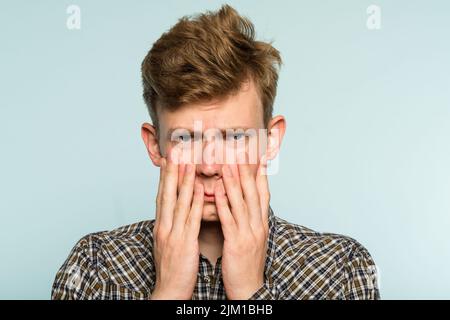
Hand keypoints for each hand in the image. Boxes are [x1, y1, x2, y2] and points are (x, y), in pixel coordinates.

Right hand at [150, 151, 203, 299]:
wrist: (169, 289)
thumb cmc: (172, 266)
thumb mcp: (168, 241)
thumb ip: (172, 224)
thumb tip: (176, 210)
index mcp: (161, 225)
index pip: (162, 195)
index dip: (165, 176)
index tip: (168, 159)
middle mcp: (164, 226)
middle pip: (167, 194)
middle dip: (171, 172)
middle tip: (175, 152)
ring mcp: (172, 234)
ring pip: (179, 203)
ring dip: (184, 182)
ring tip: (188, 163)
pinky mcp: (183, 243)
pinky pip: (190, 219)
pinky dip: (195, 202)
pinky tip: (201, 189)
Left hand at [214, 161, 269, 299]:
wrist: (249, 287)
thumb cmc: (247, 261)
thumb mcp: (254, 237)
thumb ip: (250, 218)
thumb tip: (245, 202)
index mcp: (262, 222)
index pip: (263, 193)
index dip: (261, 173)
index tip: (258, 156)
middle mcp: (258, 224)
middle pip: (253, 193)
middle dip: (247, 171)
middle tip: (242, 152)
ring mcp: (249, 233)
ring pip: (241, 202)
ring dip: (235, 182)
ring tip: (228, 164)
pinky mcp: (237, 242)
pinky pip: (229, 219)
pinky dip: (223, 203)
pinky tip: (217, 191)